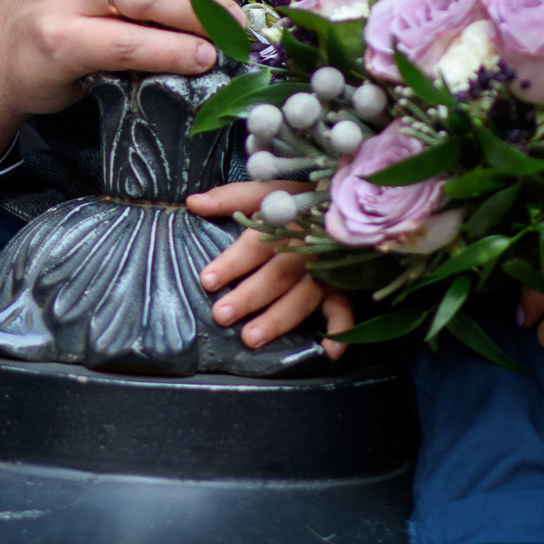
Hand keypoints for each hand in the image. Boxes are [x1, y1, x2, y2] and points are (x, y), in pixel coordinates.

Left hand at [188, 182, 352, 358]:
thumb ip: (230, 198)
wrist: (350, 201)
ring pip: (303, 296)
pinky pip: (345, 308)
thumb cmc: (300, 199)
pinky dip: (340, 329)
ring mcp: (328, 269)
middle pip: (278, 275)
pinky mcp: (344, 284)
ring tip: (251, 338)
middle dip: (250, 296)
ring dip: (279, 319)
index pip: (257, 244)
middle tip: (222, 315)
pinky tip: (329, 352)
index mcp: (286, 222)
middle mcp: (307, 248)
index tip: (208, 280)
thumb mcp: (267, 191)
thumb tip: (193, 202)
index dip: (233, 262)